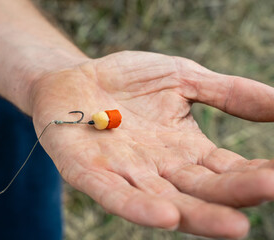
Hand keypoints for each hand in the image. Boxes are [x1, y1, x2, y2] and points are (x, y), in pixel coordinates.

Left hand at [30, 51, 273, 238]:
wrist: (76, 77)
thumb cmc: (128, 80)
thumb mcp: (184, 78)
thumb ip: (229, 93)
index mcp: (183, 150)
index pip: (224, 169)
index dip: (252, 173)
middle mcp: (157, 169)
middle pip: (199, 190)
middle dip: (233, 195)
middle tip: (270, 189)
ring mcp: (123, 173)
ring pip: (161, 200)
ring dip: (195, 214)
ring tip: (233, 224)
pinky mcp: (88, 171)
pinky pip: (112, 194)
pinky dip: (136, 207)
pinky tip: (164, 216)